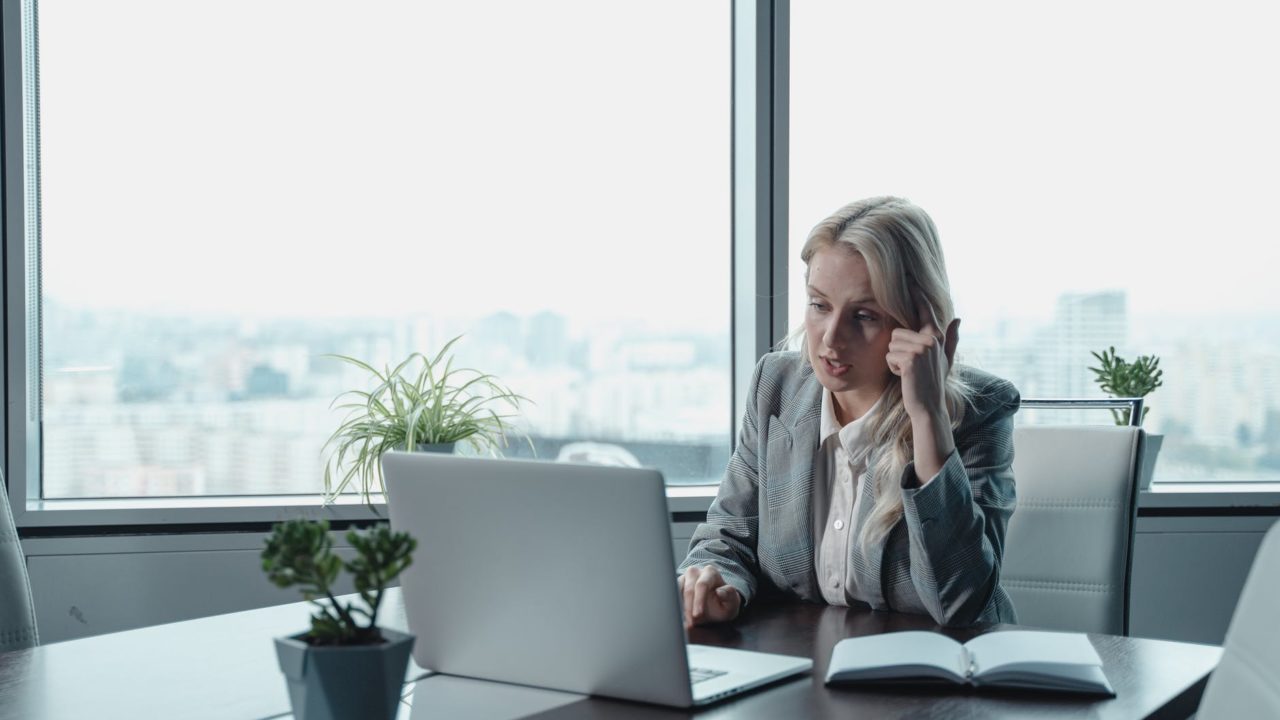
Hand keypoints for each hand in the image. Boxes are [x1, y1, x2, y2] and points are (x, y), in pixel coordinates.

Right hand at [678, 564, 741, 628]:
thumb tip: (720, 592)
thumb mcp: (732, 603)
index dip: (698, 601)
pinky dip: (675, 606)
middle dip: (689, 608)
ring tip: (686, 622)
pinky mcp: (677, 585)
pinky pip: (672, 595)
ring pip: (677, 591)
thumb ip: (730, 596)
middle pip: (689, 589)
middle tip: (691, 623)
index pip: (702, 585)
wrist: (716, 605)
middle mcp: (696, 572)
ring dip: (681, 608)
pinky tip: (680, 616)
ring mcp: (685, 577)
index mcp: (711, 573)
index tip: (697, 615)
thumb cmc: (723, 604)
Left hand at [886, 298, 959, 421]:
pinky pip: (889, 355)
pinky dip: (892, 368)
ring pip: (891, 344)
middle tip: (911, 367)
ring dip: (894, 359)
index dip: (917, 295)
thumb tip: (958, 318)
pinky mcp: (910, 359)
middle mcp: (931, 339)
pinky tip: (904, 377)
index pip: (924, 310)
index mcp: (937, 336)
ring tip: (908, 371)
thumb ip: (951, 338)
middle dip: (898, 350)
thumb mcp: (945, 359)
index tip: (909, 278)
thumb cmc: (934, 383)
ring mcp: (921, 349)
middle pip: (897, 332)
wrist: (929, 406)